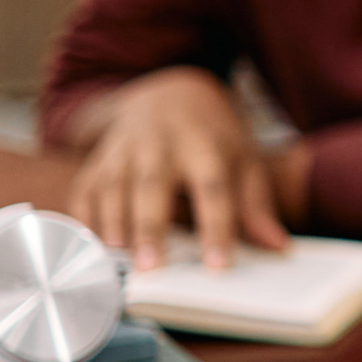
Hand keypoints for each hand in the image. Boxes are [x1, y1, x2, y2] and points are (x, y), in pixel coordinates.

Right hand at [68, 67, 291, 270]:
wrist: (167, 93)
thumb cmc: (211, 136)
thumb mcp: (243, 159)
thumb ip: (256, 204)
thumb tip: (278, 246)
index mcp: (204, 145)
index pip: (213, 187)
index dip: (216, 226)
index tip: (218, 265)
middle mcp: (160, 145)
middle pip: (153, 185)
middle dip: (150, 227)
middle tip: (151, 268)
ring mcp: (123, 150)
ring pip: (113, 186)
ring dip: (112, 224)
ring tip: (116, 260)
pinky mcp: (97, 161)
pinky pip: (84, 190)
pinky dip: (83, 218)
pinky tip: (88, 247)